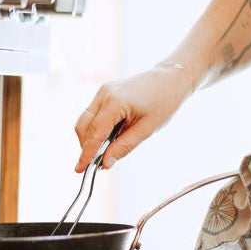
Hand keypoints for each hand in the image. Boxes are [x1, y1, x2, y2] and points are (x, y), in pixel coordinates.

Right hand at [74, 64, 192, 170]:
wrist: (171, 79)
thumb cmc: (164, 102)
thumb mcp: (147, 129)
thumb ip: (124, 146)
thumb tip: (105, 163)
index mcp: (115, 102)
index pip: (95, 133)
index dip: (86, 153)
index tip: (79, 170)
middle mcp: (104, 94)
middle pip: (84, 126)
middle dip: (86, 146)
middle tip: (95, 164)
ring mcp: (103, 91)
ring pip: (85, 119)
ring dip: (90, 137)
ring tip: (103, 152)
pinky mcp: (105, 91)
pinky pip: (93, 113)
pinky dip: (96, 128)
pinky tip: (108, 138)